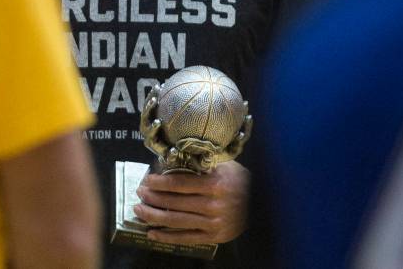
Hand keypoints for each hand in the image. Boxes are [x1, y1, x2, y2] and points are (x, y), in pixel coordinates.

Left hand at [134, 160, 248, 245]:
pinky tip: (152, 233)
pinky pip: (186, 238)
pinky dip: (167, 237)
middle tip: (139, 193)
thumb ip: (202, 165)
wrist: (263, 202)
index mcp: (214, 184)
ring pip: (176, 220)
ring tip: (139, 211)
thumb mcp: (225, 165)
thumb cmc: (241, 180)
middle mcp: (212, 204)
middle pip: (174, 203)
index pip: (179, 183)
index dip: (159, 182)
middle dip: (153, 198)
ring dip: (154, 216)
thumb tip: (172, 163)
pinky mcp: (214, 236)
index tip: (147, 180)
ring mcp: (213, 222)